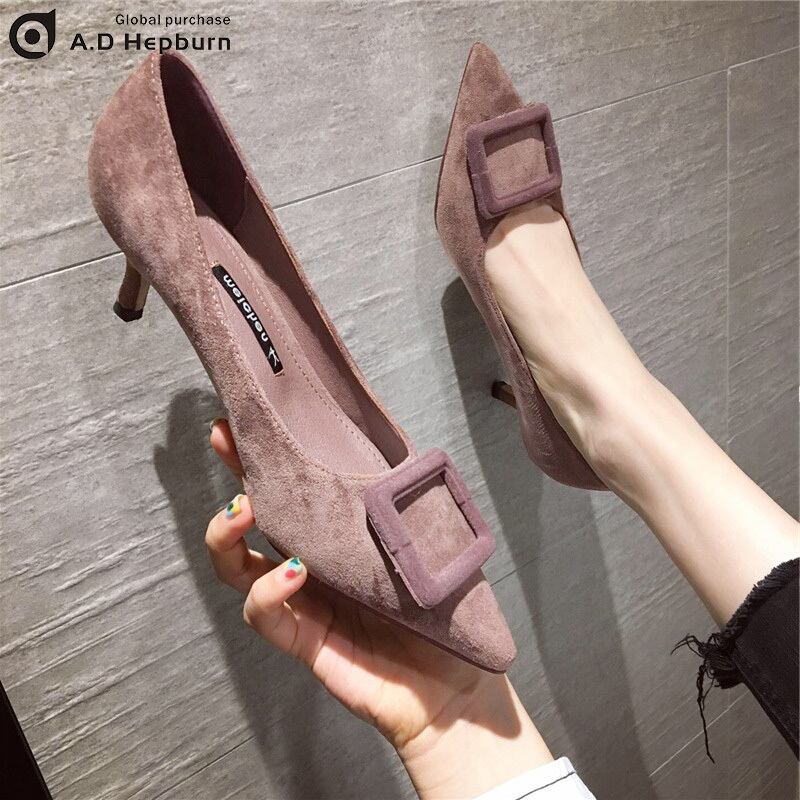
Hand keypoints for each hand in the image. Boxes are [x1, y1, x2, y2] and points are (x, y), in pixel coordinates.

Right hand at [206, 419, 551, 797]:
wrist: (457, 681)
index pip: (291, 492)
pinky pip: (264, 615)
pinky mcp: (304, 641)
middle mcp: (311, 564)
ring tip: (245, 510)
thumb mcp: (429, 539)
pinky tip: (292, 573)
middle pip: (252, 523)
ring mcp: (303, 603)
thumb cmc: (446, 606)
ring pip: (239, 570)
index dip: (259, 460)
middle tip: (225, 446)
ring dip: (230, 537)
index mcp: (336, 536)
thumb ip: (404, 500)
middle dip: (233, 480)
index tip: (235, 425)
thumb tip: (390, 445)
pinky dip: (268, 591)